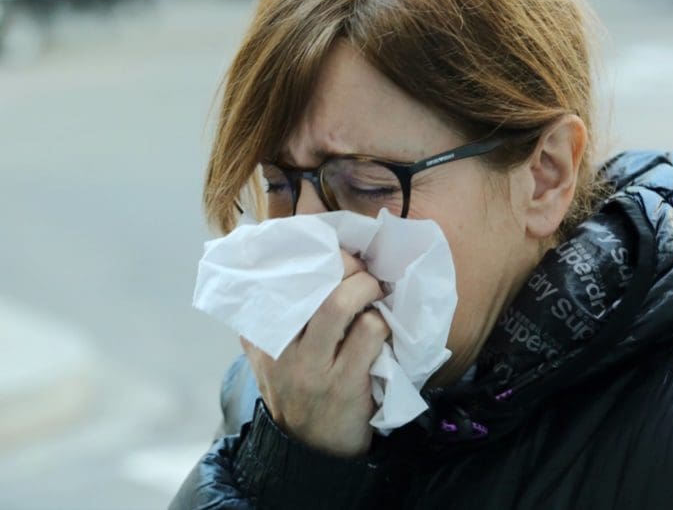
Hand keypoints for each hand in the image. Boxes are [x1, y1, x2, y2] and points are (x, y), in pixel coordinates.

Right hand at [240, 249, 389, 456]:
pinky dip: (381, 320)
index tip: (332, 249)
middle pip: (311, 283)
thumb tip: (285, 270)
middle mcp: (280, 349)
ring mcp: (311, 367)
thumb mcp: (268, 360)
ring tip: (375, 289)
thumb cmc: (297, 393)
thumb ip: (268, 323)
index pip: (278, 279)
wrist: (310, 453)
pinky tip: (383, 326)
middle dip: (344, 264)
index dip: (311, 255)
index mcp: (260, 335)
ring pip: (338, 304)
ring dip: (365, 287)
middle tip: (361, 267)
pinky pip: (368, 333)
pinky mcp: (344, 383)